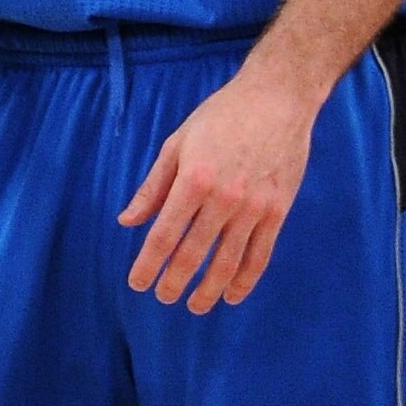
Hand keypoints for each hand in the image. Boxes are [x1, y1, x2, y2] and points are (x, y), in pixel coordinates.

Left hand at [119, 58, 317, 310]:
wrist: (277, 99)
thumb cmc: (221, 117)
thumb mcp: (177, 144)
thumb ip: (152, 186)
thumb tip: (127, 221)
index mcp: (193, 180)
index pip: (164, 235)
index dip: (148, 264)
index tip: (137, 283)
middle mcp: (223, 199)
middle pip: (194, 254)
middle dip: (175, 282)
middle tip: (163, 298)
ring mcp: (254, 208)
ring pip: (228, 261)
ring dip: (209, 289)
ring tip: (196, 307)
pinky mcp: (278, 211)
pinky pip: (261, 254)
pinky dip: (246, 279)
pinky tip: (233, 294)